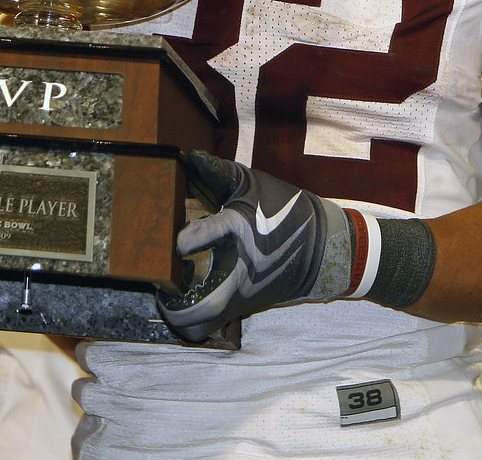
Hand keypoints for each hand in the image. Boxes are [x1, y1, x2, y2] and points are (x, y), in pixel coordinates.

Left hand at [156, 151, 351, 341]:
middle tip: (160, 283)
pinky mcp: (242, 308)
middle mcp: (239, 270)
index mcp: (241, 229)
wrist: (321, 248)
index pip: (213, 233)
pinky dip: (193, 318)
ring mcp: (240, 296)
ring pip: (201, 324)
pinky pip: (210, 324)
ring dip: (179, 315)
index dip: (194, 237)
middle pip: (202, 307)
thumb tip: (190, 157)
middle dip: (172, 303)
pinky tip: (186, 294)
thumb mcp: (252, 185)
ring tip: (170, 292)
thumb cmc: (281, 211)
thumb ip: (218, 172)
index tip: (178, 242)